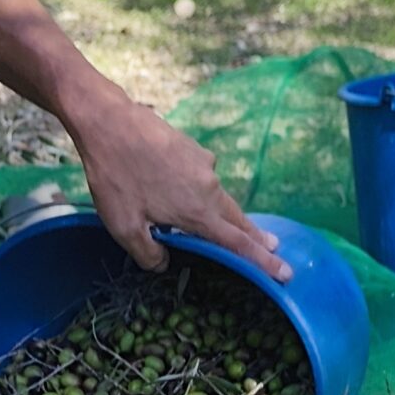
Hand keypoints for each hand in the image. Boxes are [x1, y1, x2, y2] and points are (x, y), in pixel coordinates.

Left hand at [70, 92, 289, 282]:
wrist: (109, 122)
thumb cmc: (115, 177)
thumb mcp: (123, 227)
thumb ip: (147, 253)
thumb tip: (163, 262)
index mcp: (197, 212)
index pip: (238, 244)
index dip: (262, 261)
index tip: (285, 272)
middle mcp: (209, 187)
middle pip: (238, 219)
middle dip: (255, 237)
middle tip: (273, 249)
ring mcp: (203, 164)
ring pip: (219, 197)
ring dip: (226, 214)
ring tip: (229, 227)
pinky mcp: (192, 148)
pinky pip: (202, 177)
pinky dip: (201, 191)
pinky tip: (182, 193)